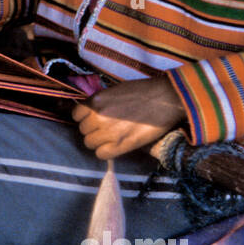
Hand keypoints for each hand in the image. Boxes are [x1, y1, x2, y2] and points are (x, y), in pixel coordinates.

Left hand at [70, 77, 185, 159]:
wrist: (166, 98)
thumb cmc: (144, 91)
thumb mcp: (115, 90)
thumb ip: (101, 102)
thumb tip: (91, 112)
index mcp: (96, 101)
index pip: (76, 115)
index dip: (85, 117)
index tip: (93, 118)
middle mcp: (98, 117)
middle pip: (83, 130)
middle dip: (92, 129)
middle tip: (106, 128)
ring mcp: (109, 132)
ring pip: (90, 143)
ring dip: (98, 141)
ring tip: (111, 137)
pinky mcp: (121, 145)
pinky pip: (101, 154)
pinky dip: (106, 152)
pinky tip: (114, 146)